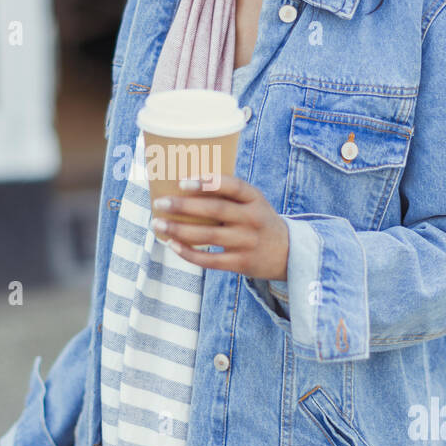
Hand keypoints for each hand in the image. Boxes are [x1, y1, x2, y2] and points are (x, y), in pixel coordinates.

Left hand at [151, 173, 288, 279]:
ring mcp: (247, 242)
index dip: (208, 183)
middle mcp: (253, 219)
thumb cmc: (257, 220)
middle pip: (215, 210)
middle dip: (184, 206)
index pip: (233, 186)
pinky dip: (189, 253)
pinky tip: (172, 244)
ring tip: (158, 223)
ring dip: (179, 229)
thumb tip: (181, 184)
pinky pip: (210, 260)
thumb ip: (227, 194)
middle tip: (160, 202)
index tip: (183, 181)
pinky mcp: (241, 263)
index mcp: (255, 198)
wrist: (287, 253)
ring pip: (208, 236)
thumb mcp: (252, 202)